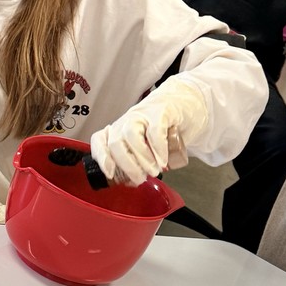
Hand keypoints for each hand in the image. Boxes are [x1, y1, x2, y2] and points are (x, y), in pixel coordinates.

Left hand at [90, 78, 208, 185]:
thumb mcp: (147, 147)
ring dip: (141, 158)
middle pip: (115, 142)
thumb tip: (131, 182)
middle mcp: (127, 121)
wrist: (185, 104)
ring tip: (153, 170)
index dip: (101, 157)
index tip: (110, 173)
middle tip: (140, 178)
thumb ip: (137, 163)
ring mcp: (142, 114)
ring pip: (130, 135)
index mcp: (119, 130)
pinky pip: (154, 130)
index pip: (99, 140)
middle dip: (126, 165)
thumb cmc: (163, 129)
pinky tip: (163, 160)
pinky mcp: (161, 111)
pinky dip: (157, 149)